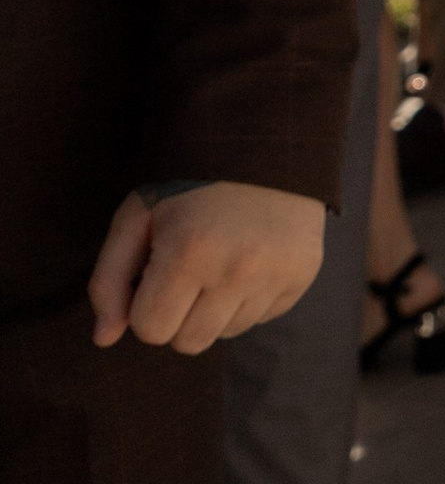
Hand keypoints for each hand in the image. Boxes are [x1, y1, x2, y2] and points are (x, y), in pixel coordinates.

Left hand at [89, 182, 327, 352]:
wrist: (262, 142)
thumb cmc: (187, 183)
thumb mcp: (136, 217)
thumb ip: (108, 280)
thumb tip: (104, 339)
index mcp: (189, 252)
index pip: (151, 329)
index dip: (145, 305)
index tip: (156, 272)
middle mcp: (238, 269)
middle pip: (188, 342)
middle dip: (177, 314)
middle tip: (186, 270)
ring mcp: (276, 274)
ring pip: (225, 334)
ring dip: (213, 309)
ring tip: (218, 260)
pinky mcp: (302, 275)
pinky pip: (260, 318)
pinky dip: (247, 299)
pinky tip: (247, 259)